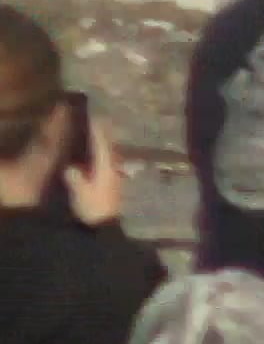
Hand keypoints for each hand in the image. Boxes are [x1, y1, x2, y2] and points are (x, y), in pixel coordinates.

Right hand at [62, 111, 120, 228]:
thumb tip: (69, 167)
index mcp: (106, 168)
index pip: (102, 145)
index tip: (94, 118)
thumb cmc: (93, 208)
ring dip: (105, 143)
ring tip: (98, 134)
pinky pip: (109, 163)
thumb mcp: (81, 193)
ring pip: (110, 154)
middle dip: (104, 134)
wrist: (104, 225)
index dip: (98, 132)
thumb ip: (75, 178)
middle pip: (109, 147)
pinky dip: (104, 155)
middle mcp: (113, 168)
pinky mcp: (113, 183)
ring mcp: (114, 176)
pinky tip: (98, 156)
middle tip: (98, 121)